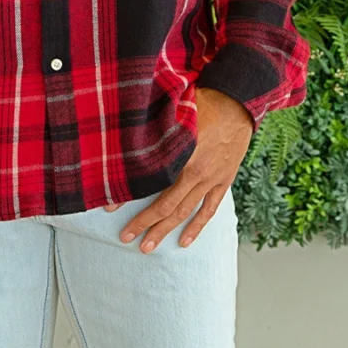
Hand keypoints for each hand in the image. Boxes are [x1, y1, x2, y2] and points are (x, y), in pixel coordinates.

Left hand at [103, 86, 253, 251]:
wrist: (238, 102)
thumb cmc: (204, 101)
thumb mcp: (177, 110)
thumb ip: (156, 127)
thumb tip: (127, 129)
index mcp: (181, 154)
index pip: (150, 183)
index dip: (129, 196)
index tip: (109, 207)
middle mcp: (196, 172)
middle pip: (166, 205)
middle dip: (144, 223)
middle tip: (125, 237)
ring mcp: (211, 179)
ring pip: (185, 211)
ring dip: (165, 230)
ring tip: (147, 246)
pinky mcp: (223, 180)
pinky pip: (209, 208)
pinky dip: (197, 226)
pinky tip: (184, 241)